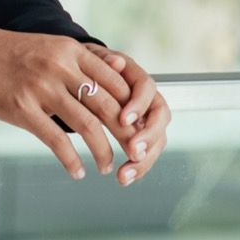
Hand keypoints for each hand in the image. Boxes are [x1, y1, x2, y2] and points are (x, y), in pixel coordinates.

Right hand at [0, 27, 158, 182]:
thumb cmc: (12, 55)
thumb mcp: (52, 48)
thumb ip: (80, 64)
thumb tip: (112, 86)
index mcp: (71, 51)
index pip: (116, 82)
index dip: (133, 109)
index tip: (141, 128)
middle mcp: (61, 67)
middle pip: (108, 106)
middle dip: (127, 135)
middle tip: (136, 154)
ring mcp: (42, 88)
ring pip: (87, 126)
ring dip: (102, 151)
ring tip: (107, 166)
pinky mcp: (23, 108)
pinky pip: (56, 140)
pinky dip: (71, 160)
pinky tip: (77, 170)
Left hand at [96, 46, 169, 185]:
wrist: (79, 77)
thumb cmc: (85, 67)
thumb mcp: (89, 61)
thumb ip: (103, 62)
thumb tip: (116, 61)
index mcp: (135, 77)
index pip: (147, 89)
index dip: (139, 104)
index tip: (123, 119)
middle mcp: (146, 99)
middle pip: (159, 118)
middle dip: (147, 138)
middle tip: (132, 153)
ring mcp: (145, 120)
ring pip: (156, 140)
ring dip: (143, 160)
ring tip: (123, 176)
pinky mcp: (139, 136)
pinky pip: (144, 153)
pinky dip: (136, 167)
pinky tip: (124, 178)